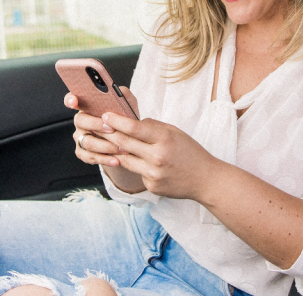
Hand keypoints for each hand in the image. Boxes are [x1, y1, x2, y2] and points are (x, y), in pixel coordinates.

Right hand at [65, 89, 145, 192]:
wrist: (127, 140)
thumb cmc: (124, 119)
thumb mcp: (126, 105)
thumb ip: (123, 95)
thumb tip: (120, 91)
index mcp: (87, 106)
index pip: (72, 99)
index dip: (70, 99)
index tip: (74, 101)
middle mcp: (81, 121)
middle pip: (80, 121)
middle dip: (96, 125)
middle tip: (112, 128)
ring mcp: (80, 137)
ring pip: (88, 142)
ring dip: (106, 146)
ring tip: (122, 148)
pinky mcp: (83, 153)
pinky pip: (90, 157)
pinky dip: (105, 159)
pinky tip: (117, 160)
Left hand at [101, 111, 219, 199]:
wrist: (205, 180)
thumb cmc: (191, 152)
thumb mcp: (175, 132)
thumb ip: (153, 127)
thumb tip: (131, 122)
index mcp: (164, 139)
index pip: (134, 128)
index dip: (116, 121)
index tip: (105, 115)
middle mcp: (157, 157)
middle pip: (124, 143)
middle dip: (108, 133)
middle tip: (96, 126)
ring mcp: (153, 174)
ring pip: (124, 159)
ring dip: (114, 150)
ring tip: (104, 142)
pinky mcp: (151, 186)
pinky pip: (136, 172)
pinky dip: (134, 165)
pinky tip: (135, 161)